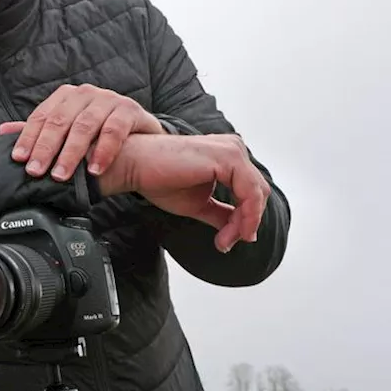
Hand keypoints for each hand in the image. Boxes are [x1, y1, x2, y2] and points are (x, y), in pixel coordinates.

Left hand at [0, 84, 164, 180]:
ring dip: (71, 153)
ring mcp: (108, 99)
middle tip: (36, 171)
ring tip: (61, 174)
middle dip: (45, 148)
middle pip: (60, 121)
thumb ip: (40, 132)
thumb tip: (2, 131)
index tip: (19, 159)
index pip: (41, 117)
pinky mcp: (129, 109)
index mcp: (66, 97)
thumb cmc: (100, 138)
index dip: (28, 138)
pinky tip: (95, 169)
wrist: (143, 145)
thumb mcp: (68, 134)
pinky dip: (103, 151)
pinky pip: (114, 130)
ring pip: (85, 126)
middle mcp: (85, 93)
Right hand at [98, 133, 269, 252]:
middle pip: (258, 193)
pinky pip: (250, 193)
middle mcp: (233, 148)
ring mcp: (231, 150)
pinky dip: (244, 217)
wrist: (132, 165)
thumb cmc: (156, 178)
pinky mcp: (227, 157)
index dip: (243, 220)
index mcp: (227, 155)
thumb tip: (242, 231)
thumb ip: (222, 213)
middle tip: (224, 242)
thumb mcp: (198, 203)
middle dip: (245, 223)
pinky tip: (227, 232)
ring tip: (223, 240)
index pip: (250, 191)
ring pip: (257, 195)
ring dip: (244, 223)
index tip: (224, 241)